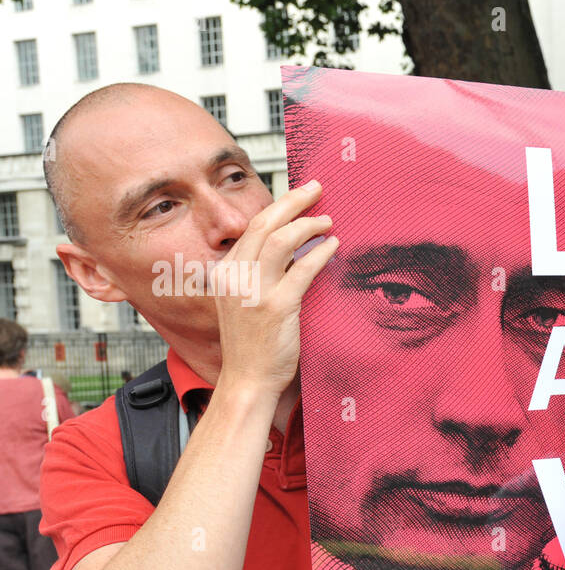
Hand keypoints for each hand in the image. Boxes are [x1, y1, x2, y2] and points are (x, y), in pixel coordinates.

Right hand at [213, 180, 338, 399]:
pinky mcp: (276, 307)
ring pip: (280, 240)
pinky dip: (320, 254)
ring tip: (327, 220)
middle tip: (315, 188)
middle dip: (292, 201)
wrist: (246, 381)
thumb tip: (293, 249)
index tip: (299, 199)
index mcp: (225, 272)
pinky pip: (302, 270)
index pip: (252, 228)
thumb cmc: (251, 345)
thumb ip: (260, 275)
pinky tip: (333, 246)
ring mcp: (254, 291)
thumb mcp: (243, 302)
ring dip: (307, 224)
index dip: (278, 209)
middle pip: (263, 223)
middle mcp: (235, 276)